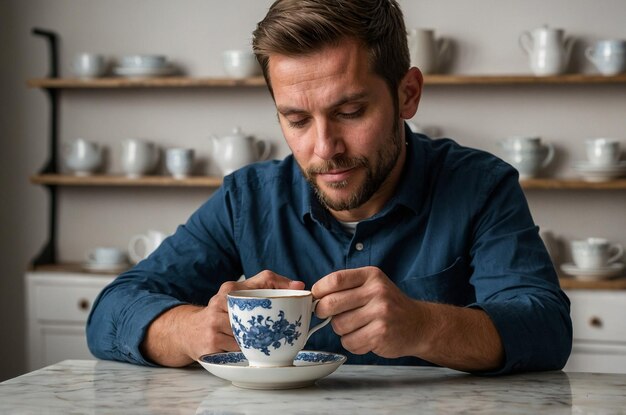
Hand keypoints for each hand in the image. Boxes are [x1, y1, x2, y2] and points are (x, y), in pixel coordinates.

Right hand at [142, 270, 303, 366]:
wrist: (187, 331)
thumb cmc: (221, 313)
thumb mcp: (236, 295)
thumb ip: (265, 286)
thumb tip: (299, 285)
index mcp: (230, 288)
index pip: (263, 280)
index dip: (284, 284)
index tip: (300, 291)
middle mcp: (220, 303)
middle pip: (259, 311)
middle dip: (273, 321)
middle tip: (282, 327)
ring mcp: (214, 324)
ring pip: (250, 334)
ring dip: (260, 340)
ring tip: (264, 341)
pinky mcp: (210, 345)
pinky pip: (238, 350)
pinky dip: (246, 352)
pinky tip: (246, 351)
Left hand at [311, 266, 420, 358]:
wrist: (419, 324)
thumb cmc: (388, 305)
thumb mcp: (372, 285)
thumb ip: (347, 287)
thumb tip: (314, 297)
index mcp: (371, 276)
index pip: (335, 279)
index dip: (319, 290)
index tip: (316, 298)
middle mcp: (377, 292)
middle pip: (331, 303)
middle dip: (322, 312)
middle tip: (326, 315)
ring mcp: (380, 313)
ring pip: (338, 326)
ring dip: (341, 330)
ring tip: (356, 327)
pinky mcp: (381, 334)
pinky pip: (349, 342)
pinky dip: (352, 343)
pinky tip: (364, 337)